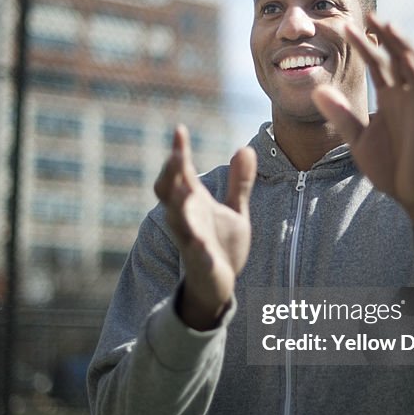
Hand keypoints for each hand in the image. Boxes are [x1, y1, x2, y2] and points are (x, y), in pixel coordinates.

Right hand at [154, 126, 256, 329]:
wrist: (219, 285)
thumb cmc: (221, 244)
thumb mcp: (235, 211)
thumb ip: (239, 182)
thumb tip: (245, 148)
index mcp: (194, 202)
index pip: (180, 172)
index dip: (178, 151)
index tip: (179, 129)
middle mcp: (187, 217)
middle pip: (168, 192)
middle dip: (170, 174)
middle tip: (175, 155)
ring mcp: (190, 239)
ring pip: (176, 220)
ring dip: (177, 205)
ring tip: (183, 189)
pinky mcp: (200, 262)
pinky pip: (195, 254)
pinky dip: (197, 247)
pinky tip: (201, 242)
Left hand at [312, 14, 413, 258]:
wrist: (411, 194)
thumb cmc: (389, 166)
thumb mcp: (358, 138)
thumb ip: (340, 114)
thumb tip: (317, 90)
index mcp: (389, 99)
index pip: (376, 64)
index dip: (363, 45)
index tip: (345, 26)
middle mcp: (405, 96)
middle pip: (394, 57)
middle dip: (382, 35)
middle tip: (366, 12)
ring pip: (412, 66)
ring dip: (400, 45)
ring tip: (385, 24)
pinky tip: (404, 57)